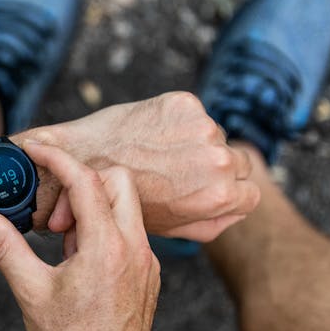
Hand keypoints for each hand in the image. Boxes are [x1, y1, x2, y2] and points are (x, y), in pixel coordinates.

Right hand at [0, 142, 162, 330]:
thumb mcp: (29, 291)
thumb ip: (3, 246)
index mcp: (106, 247)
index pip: (85, 180)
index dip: (56, 158)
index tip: (35, 150)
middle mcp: (135, 249)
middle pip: (117, 180)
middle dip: (82, 183)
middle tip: (54, 219)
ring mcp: (147, 262)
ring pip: (125, 207)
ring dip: (92, 210)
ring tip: (63, 246)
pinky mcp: (148, 274)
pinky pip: (129, 232)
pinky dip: (103, 231)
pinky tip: (79, 263)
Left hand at [39, 91, 260, 240]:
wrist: (80, 162)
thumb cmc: (121, 201)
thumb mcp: (172, 227)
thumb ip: (212, 222)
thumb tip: (236, 209)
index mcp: (219, 195)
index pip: (249, 192)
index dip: (227, 192)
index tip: (202, 189)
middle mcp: (218, 160)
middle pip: (237, 161)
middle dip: (212, 167)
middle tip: (176, 172)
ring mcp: (202, 127)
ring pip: (213, 135)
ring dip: (193, 142)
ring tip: (155, 155)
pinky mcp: (183, 102)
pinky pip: (192, 113)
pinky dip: (175, 121)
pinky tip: (147, 135)